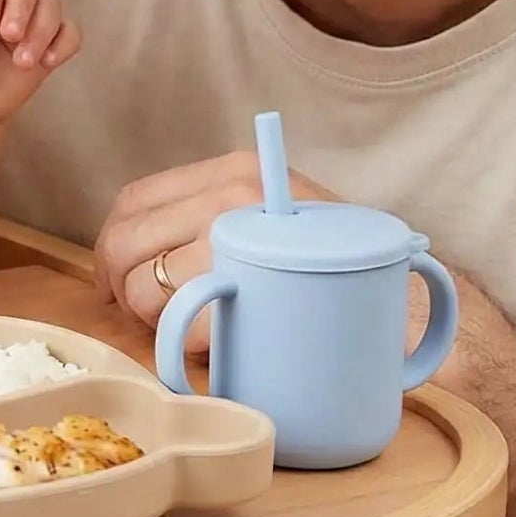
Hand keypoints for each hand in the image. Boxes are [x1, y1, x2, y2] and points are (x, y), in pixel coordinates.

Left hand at [93, 150, 335, 342]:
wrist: (405, 303)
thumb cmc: (331, 266)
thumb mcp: (272, 215)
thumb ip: (213, 216)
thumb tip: (132, 251)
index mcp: (233, 171)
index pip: (135, 200)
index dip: (110, 245)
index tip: (112, 277)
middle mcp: (232, 195)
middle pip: (128, 241)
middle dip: (118, 285)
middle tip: (136, 311)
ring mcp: (240, 239)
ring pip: (144, 287)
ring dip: (147, 318)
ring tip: (181, 326)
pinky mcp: (248, 290)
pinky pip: (178, 322)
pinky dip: (178, 342)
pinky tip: (206, 344)